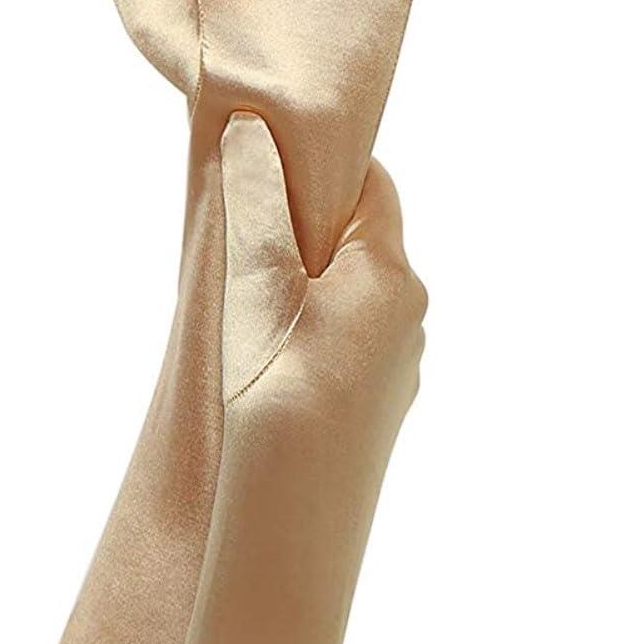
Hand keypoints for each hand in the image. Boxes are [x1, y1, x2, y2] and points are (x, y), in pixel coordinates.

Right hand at [220, 112, 425, 458]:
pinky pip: (342, 351)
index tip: (268, 160)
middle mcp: (408, 318)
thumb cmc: (276, 390)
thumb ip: (255, 202)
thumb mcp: (257, 283)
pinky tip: (263, 366)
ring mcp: (395, 371)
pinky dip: (306, 340)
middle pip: (357, 245)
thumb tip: (253, 127)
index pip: (371, 185)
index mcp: (390, 275)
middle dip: (300, 231)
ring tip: (240, 307)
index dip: (320, 164)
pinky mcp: (373, 414)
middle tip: (237, 232)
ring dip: (301, 291)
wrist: (294, 516)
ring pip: (348, 303)